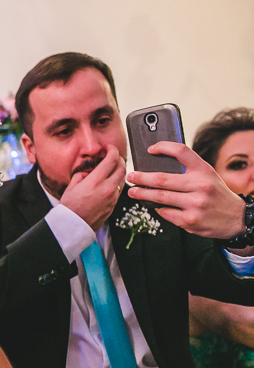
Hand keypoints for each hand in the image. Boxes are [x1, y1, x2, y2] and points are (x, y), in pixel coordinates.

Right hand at [59, 145, 125, 229]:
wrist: (73, 225)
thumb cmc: (69, 206)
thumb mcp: (72, 185)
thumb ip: (83, 174)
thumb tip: (90, 170)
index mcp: (96, 181)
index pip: (112, 159)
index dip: (112, 149)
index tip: (109, 147)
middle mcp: (107, 188)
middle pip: (122, 167)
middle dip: (119, 158)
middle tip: (112, 156)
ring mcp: (112, 197)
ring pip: (123, 178)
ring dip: (119, 170)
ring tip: (111, 169)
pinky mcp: (113, 205)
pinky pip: (119, 190)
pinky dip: (116, 182)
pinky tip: (108, 183)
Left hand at [127, 141, 246, 239]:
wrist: (235, 217)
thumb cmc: (216, 194)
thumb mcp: (207, 176)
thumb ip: (188, 171)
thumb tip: (156, 167)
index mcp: (204, 170)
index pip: (181, 151)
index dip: (163, 147)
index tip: (150, 149)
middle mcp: (200, 185)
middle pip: (162, 179)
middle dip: (142, 178)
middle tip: (131, 177)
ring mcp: (195, 204)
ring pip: (160, 197)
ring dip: (142, 194)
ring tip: (133, 192)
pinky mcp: (189, 220)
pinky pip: (165, 212)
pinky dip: (158, 209)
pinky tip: (154, 206)